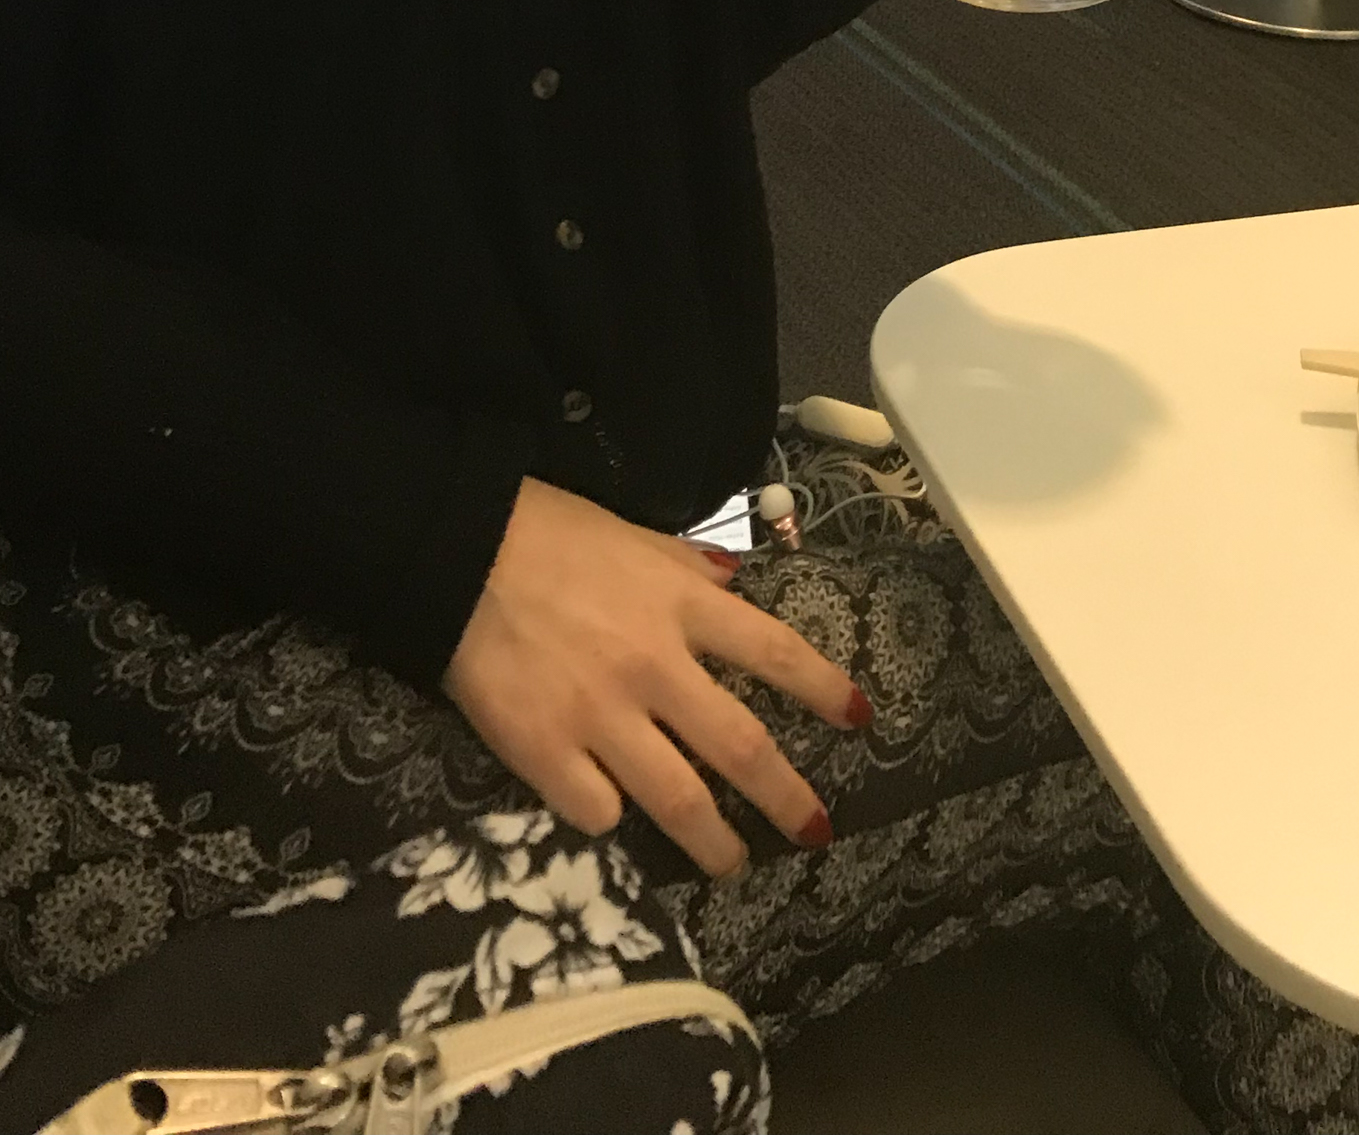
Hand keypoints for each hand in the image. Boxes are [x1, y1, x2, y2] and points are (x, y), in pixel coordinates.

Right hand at [443, 477, 866, 872]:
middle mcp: (656, 666)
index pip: (777, 653)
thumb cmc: (549, 531)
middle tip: (815, 832)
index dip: (825, 690)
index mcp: (684, 605)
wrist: (459, 550)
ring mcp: (602, 716)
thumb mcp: (636, 536)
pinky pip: (596, 809)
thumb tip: (733, 585)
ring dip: (714, 843)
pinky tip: (614, 819)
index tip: (861, 720)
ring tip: (732, 865)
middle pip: (740, 748)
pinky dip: (611, 819)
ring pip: (678, 800)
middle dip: (786, 798)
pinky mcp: (545, 753)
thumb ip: (688, 569)